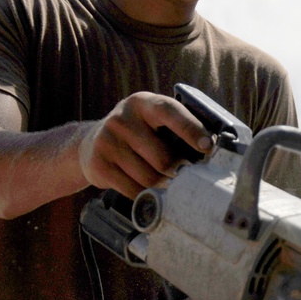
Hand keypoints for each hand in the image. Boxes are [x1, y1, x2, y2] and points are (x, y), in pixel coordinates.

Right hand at [79, 92, 212, 198]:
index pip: (169, 111)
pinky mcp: (99, 165)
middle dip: (179, 171)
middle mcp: (122, 119)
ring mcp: (107, 142)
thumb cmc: (138, 133)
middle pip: (163, 158)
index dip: (190, 129)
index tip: (207, 146)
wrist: (90, 144)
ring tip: (167, 182)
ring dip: (163, 185)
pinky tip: (147, 190)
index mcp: (143, 103)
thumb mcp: (153, 121)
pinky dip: (146, 195)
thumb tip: (210, 152)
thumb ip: (177, 129)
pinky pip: (133, 190)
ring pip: (150, 178)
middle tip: (186, 175)